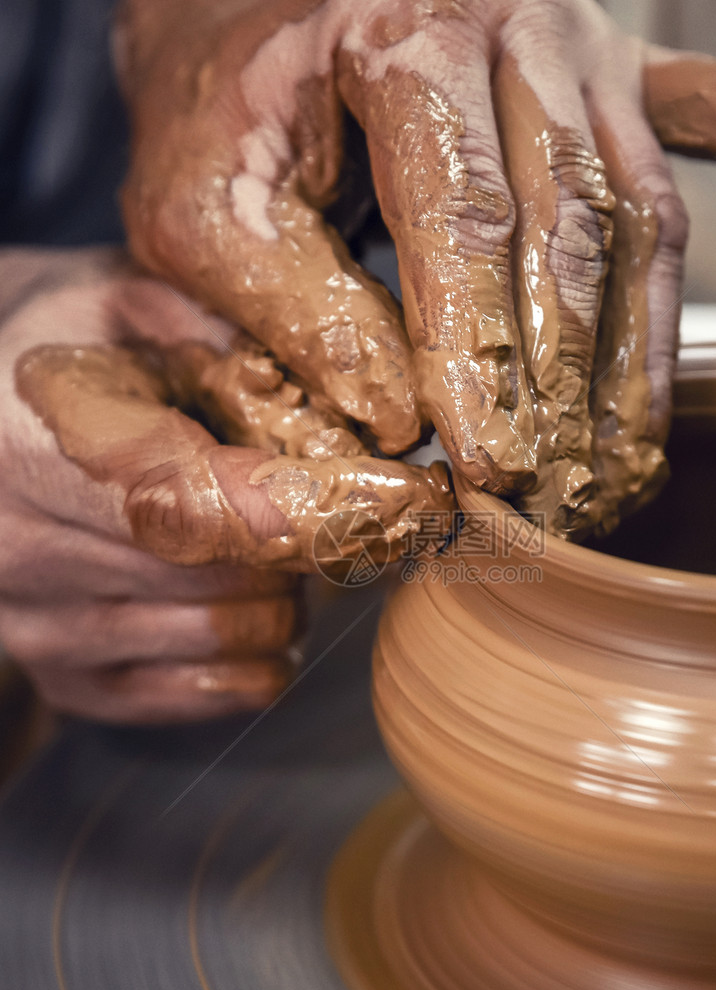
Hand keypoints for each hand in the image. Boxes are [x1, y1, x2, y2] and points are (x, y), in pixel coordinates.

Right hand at [0, 248, 449, 721]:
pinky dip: (254, 654)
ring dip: (282, 593)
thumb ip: (232, 340)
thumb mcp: (137, 295)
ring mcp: (34, 627)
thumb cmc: (70, 338)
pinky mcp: (66, 681)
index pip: (189, 505)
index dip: (308, 508)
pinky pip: (203, 693)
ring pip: (223, 638)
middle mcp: (16, 549)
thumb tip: (360, 411)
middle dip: (302, 540)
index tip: (404, 497)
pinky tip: (248, 597)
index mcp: (25, 445)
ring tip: (267, 534)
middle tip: (324, 494)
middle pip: (220, 579)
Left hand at [118, 0, 715, 535]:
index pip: (464, 218)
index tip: (486, 470)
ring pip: (642, 210)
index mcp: (400, 32)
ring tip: (631, 463)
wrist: (250, 29)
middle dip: (566, 376)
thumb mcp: (199, 221)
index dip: (479, 357)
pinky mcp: (619, 67)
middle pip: (572, 220)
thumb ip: (294, 314)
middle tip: (561, 493)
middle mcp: (512, 18)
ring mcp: (581, 39)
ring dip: (640, 350)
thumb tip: (400, 423)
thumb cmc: (222, 126)